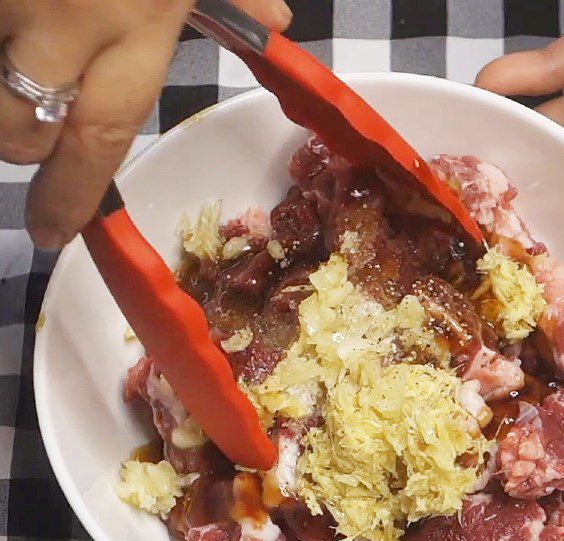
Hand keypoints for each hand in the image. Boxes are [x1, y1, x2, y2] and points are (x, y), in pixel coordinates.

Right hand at [0, 0, 291, 250]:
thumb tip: (275, 17)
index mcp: (139, 23)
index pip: (99, 139)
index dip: (67, 198)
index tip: (51, 234)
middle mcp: (68, 25)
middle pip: (22, 134)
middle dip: (26, 147)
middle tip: (40, 128)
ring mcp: (10, 2)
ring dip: (0, 101)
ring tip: (22, 73)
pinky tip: (9, 32)